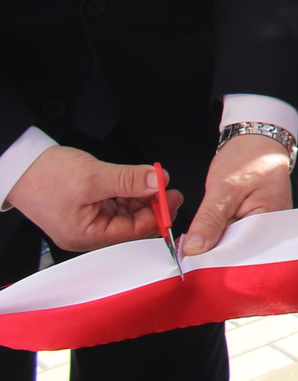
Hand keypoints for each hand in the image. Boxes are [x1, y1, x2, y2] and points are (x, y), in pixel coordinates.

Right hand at [5, 147, 177, 252]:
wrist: (20, 166)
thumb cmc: (45, 176)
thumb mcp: (93, 176)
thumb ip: (128, 180)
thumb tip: (157, 181)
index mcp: (86, 236)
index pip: (132, 231)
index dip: (157, 214)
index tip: (172, 196)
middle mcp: (88, 234)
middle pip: (131, 225)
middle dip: (152, 207)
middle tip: (169, 188)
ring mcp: (88, 221)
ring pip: (126, 214)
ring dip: (143, 198)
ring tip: (156, 181)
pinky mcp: (89, 208)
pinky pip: (117, 205)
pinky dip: (130, 194)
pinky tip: (140, 182)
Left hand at [182, 132, 291, 256]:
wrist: (256, 141)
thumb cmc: (247, 157)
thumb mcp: (223, 187)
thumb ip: (209, 219)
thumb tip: (194, 249)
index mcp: (272, 218)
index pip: (242, 250)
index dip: (215, 258)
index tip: (190, 261)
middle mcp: (274, 227)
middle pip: (240, 251)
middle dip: (214, 254)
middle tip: (189, 253)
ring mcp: (265, 226)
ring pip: (236, 245)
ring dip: (216, 245)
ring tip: (197, 245)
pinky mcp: (255, 223)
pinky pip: (236, 237)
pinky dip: (220, 237)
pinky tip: (208, 235)